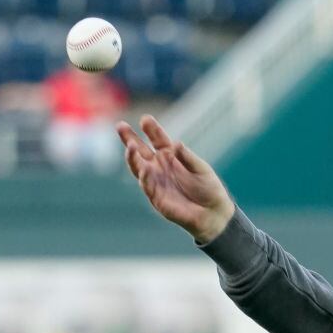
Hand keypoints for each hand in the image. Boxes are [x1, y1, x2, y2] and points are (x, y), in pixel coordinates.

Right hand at [117, 115, 234, 242]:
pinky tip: (143, 168)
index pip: (158, 139)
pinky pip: (147, 185)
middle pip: (141, 150)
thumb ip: (188, 157)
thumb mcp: (201, 169)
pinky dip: (144, 176)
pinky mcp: (156, 196)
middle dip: (130, 138)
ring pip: (138, 167)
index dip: (152, 130)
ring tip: (130, 146)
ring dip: (132, 157)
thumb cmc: (208, 188)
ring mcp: (156, 181)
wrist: (212, 213)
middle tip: (120, 125)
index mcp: (171, 156)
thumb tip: (176, 143)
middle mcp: (160, 166)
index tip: (145, 119)